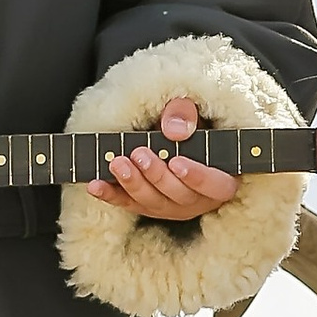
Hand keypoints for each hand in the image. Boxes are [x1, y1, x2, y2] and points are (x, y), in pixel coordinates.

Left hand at [90, 93, 239, 220]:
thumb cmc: (187, 123)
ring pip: (154, 202)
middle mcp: (198, 199)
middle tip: (139, 155)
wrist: (170, 135)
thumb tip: (175, 130)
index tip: (177, 163)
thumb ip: (185, 113)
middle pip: (180, 196)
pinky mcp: (148, 206)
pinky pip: (129, 204)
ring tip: (117, 163)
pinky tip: (96, 184)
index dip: (198, 177)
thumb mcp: (191, 110)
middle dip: (157, 176)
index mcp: (220, 178)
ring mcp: (172, 206)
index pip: (217, 185)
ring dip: (134, 184)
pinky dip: (111, 195)